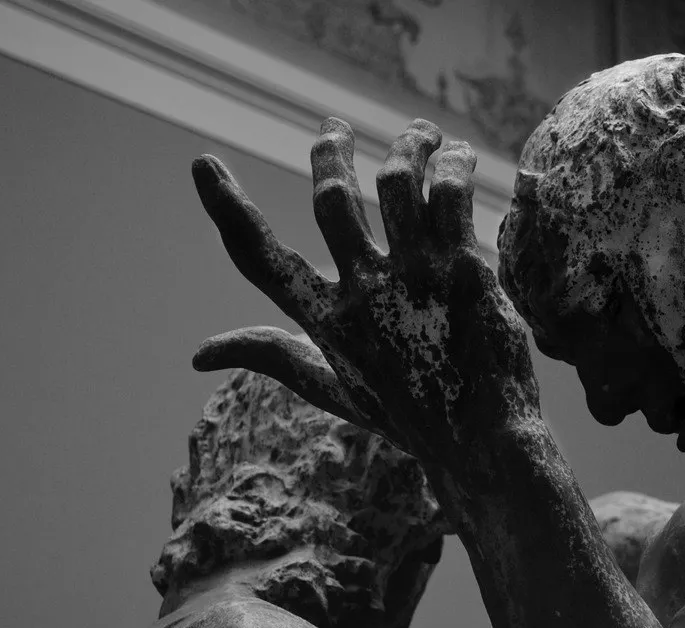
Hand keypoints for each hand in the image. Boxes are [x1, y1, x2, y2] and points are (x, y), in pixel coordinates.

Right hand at [189, 118, 538, 463]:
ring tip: (418, 132)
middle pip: (333, 198)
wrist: (485, 443)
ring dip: (406, 146)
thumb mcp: (330, 390)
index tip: (203, 166)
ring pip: (396, 182)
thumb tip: (199, 354)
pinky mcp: (465, 269)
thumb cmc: (409, 418)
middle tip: (333, 126)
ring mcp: (416, 278)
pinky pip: (451, 194)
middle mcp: (364, 294)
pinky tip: (459, 153)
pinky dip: (452, 163)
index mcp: (326, 323)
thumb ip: (272, 356)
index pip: (262, 259)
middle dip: (328, 151)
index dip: (227, 209)